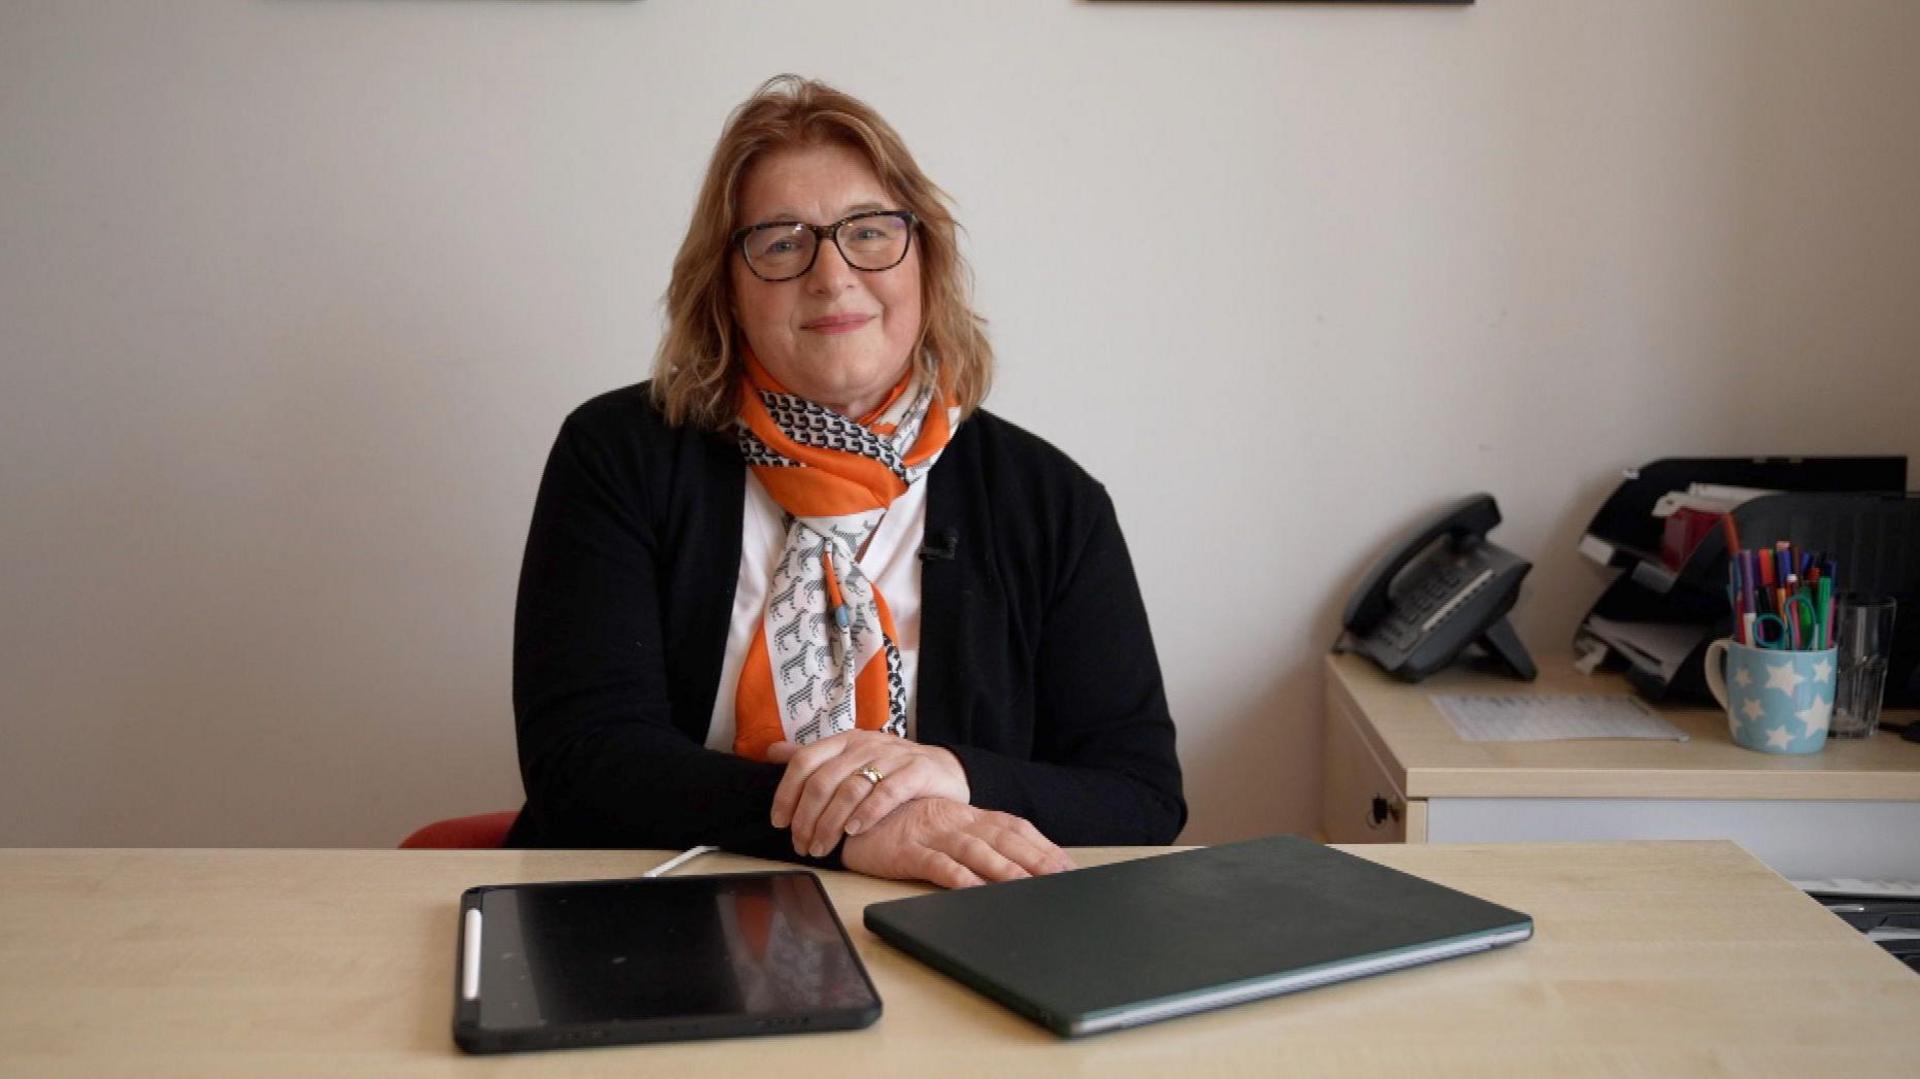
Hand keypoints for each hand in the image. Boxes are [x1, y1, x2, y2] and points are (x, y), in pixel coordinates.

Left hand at [767, 730, 968, 857]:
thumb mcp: (852, 758)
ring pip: (851, 790)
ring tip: (823, 847)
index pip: (804, 761)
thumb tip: (772, 752)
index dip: (787, 793)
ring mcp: (892, 756)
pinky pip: (887, 792)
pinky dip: (867, 813)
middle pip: (824, 781)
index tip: (779, 822)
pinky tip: (855, 831)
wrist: (946, 769)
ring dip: (831, 823)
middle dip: (807, 818)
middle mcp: (865, 745)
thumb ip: (814, 758)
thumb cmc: (892, 769)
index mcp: (845, 741)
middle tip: (802, 845)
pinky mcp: (917, 771)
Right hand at [841, 797, 1074, 887]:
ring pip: (977, 851)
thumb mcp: (941, 828)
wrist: (849, 813)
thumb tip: (1010, 864)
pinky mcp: (908, 850)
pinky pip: (937, 864)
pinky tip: (976, 890)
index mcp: (967, 815)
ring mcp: (933, 834)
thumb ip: (972, 841)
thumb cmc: (899, 824)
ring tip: (1029, 888)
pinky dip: (959, 878)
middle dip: (1035, 859)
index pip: (1014, 827)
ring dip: (1005, 869)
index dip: (1042, 845)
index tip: (1068, 866)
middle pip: (1004, 838)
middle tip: (1062, 879)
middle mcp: (956, 821)